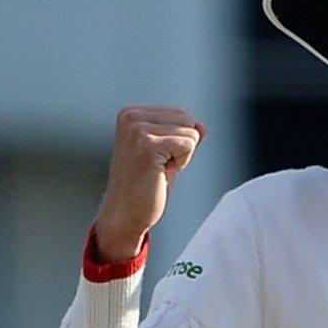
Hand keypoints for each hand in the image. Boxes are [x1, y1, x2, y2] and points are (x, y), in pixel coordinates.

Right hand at [92, 105, 204, 260]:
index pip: (181, 113)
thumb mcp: (166, 155)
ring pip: (191, 132)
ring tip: (157, 169)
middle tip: (158, 166)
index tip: (157, 158)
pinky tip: (160, 173)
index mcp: (132, 113)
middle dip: (182, 147)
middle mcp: (131, 116)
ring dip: (181, 156)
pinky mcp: (147, 144)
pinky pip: (188, 144)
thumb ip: (181, 137)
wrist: (125, 214)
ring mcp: (137, 129)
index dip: (178, 141)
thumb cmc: (145, 186)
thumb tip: (201, 125)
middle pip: (188, 119)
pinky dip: (181, 163)